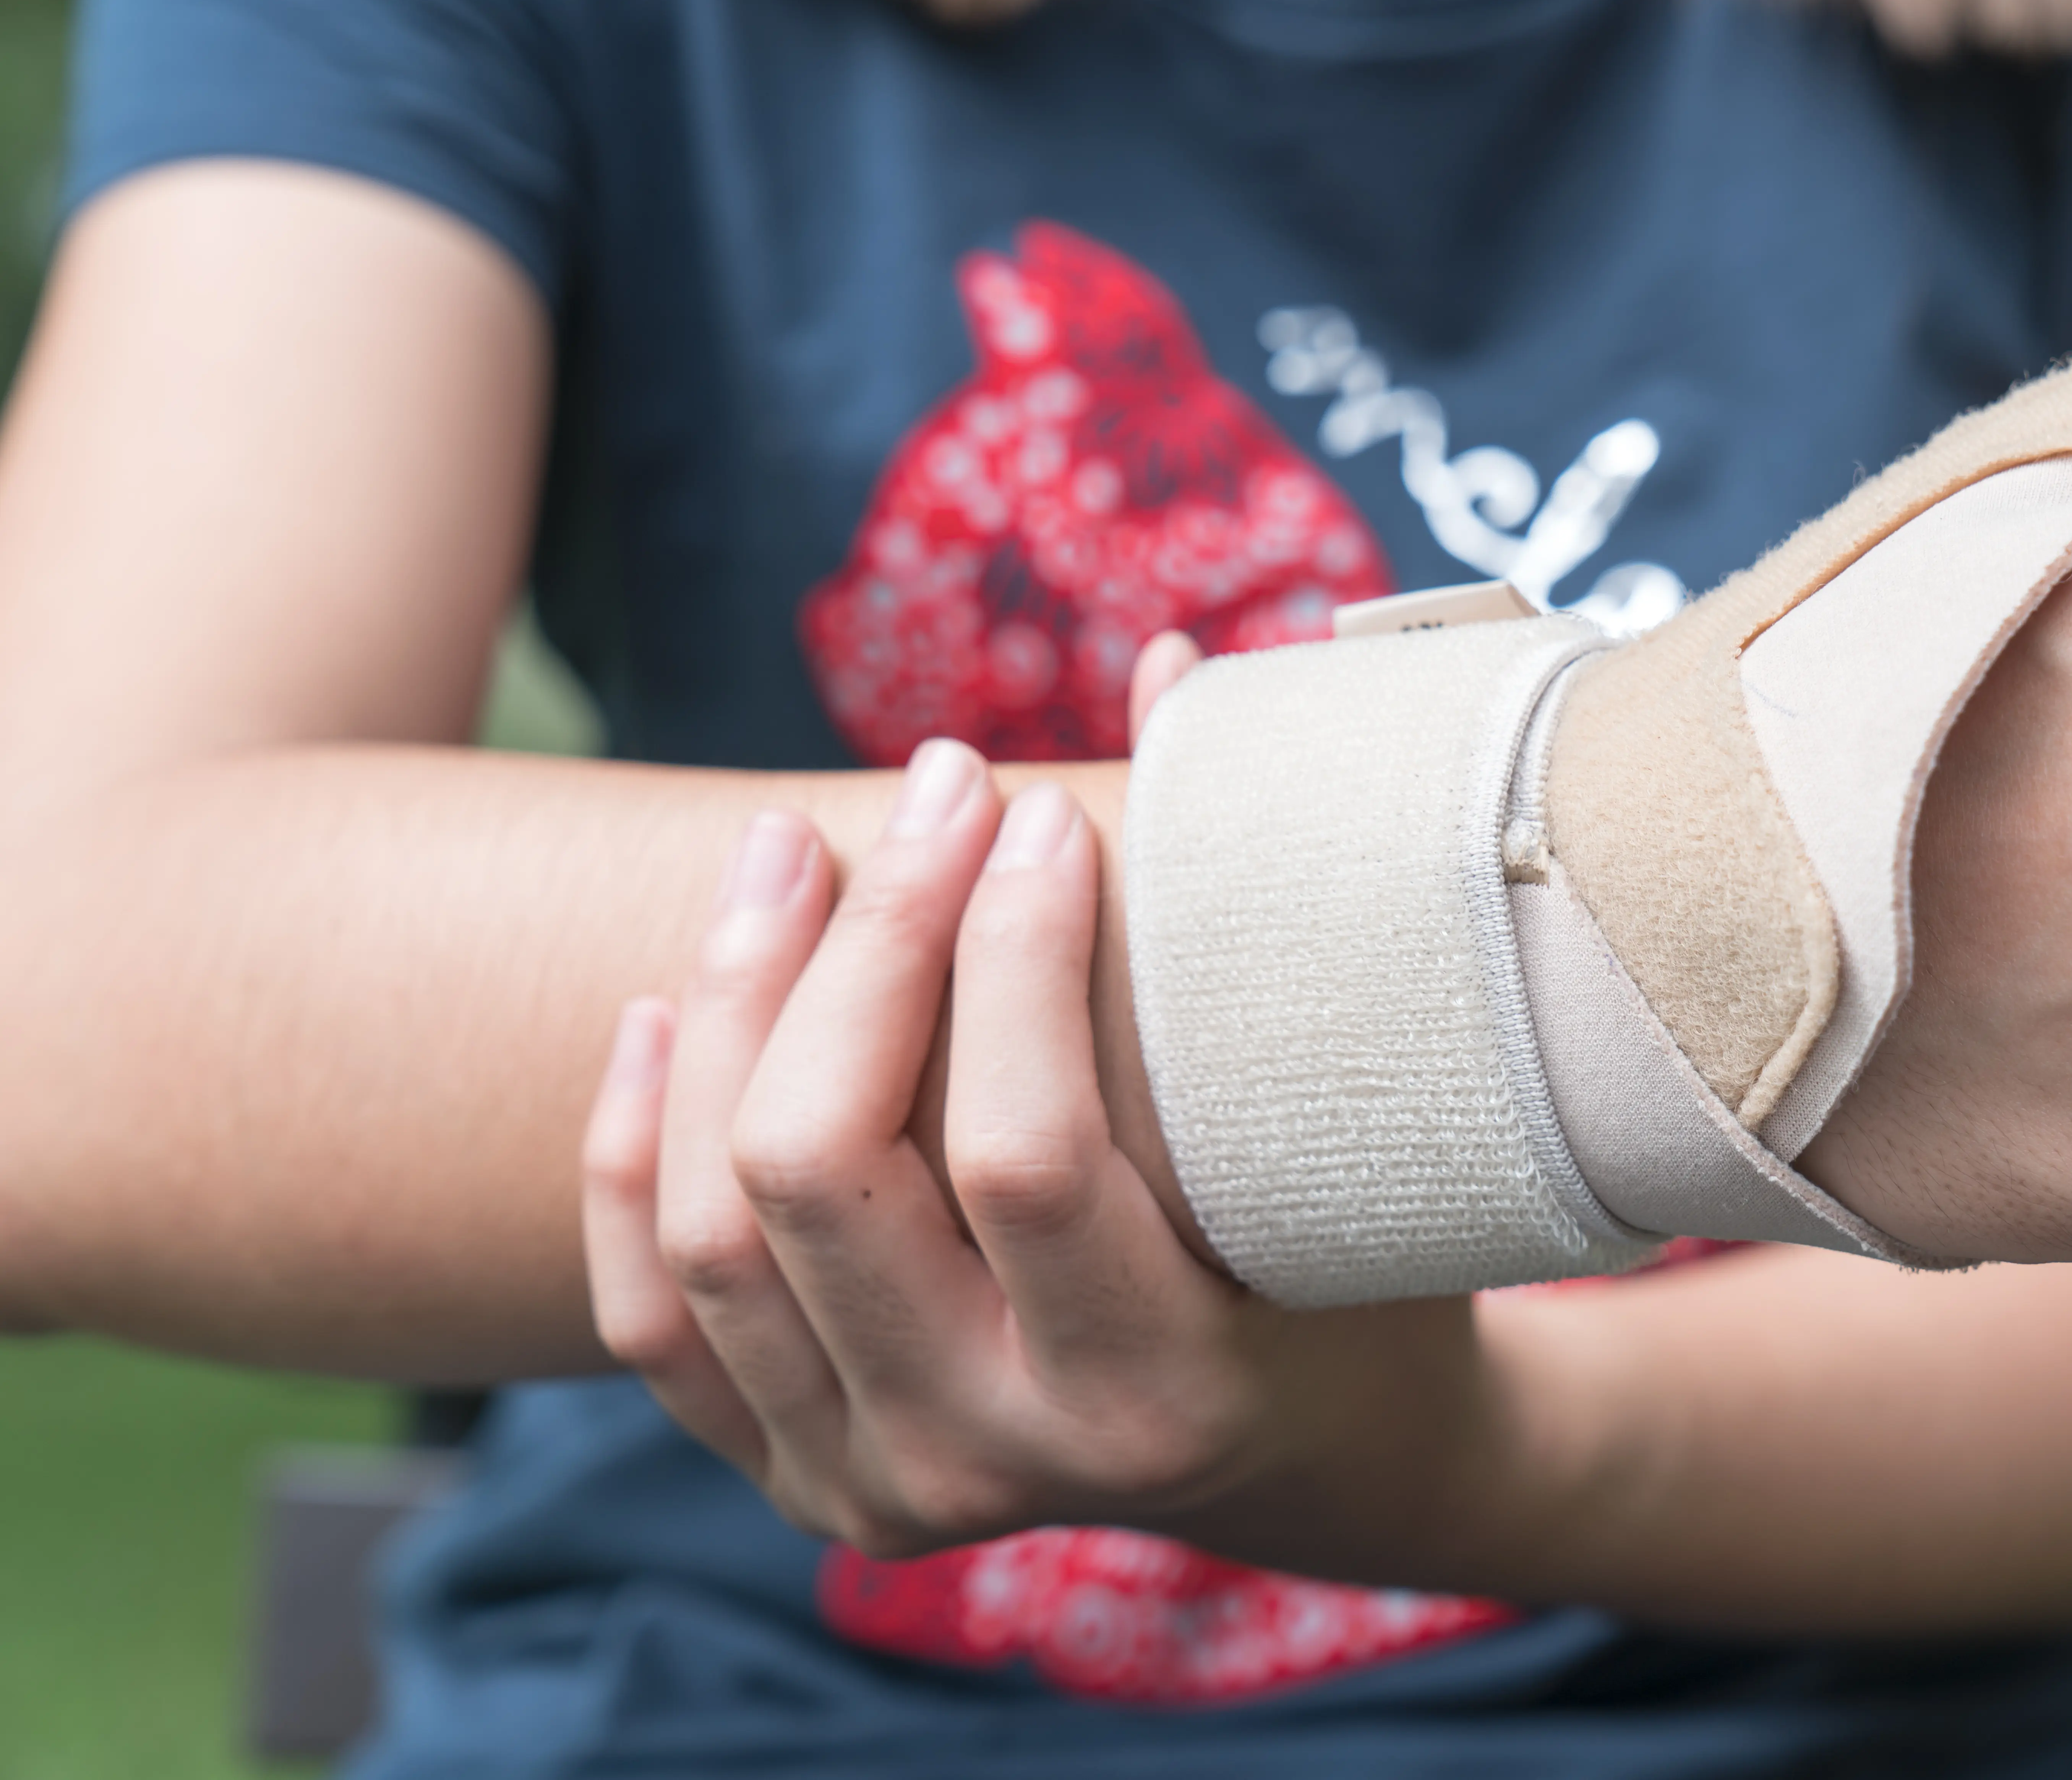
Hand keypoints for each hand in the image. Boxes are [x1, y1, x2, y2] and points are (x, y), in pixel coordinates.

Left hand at [580, 639, 1483, 1558]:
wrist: (1315, 1453)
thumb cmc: (1358, 1264)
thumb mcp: (1349, 1136)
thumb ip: (1254, 916)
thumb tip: (1176, 666)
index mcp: (1154, 1391)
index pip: (1022, 1154)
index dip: (1013, 954)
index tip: (1040, 814)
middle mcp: (991, 1459)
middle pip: (824, 1175)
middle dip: (863, 948)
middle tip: (926, 797)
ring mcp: (875, 1482)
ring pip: (713, 1232)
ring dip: (735, 1011)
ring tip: (783, 853)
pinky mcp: (799, 1476)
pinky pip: (652, 1318)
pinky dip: (635, 1156)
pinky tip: (658, 1013)